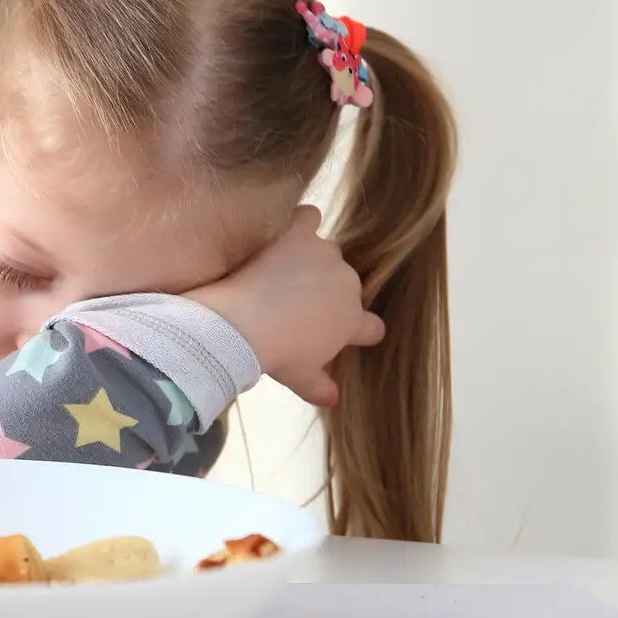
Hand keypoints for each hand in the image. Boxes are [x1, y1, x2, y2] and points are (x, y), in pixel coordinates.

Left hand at [186, 206, 383, 406]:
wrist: (244, 324)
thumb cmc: (275, 355)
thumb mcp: (299, 378)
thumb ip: (320, 387)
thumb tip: (333, 399)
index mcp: (351, 321)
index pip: (372, 326)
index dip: (360, 329)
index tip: (347, 332)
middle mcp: (347, 284)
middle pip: (346, 285)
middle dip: (328, 293)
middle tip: (295, 303)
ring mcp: (325, 255)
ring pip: (328, 252)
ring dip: (312, 260)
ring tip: (284, 272)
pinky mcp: (299, 234)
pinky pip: (307, 218)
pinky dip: (300, 222)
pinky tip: (286, 231)